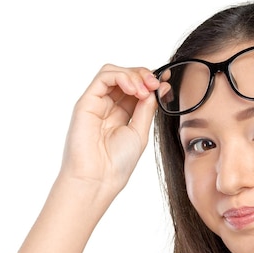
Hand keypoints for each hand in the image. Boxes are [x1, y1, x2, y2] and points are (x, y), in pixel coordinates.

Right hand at [60, 64, 159, 195]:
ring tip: (145, 89)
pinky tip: (133, 88)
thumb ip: (146, 110)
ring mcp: (97, 103)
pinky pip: (103, 77)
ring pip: (115, 73)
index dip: (151, 82)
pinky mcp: (86, 102)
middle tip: (156, 85)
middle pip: (127, 78)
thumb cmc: (117, 163)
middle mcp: (108, 107)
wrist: (98, 179)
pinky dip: (121, 76)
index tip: (167, 81)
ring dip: (134, 75)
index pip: (137, 89)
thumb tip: (156, 89)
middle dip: (144, 76)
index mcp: (122, 116)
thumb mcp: (140, 133)